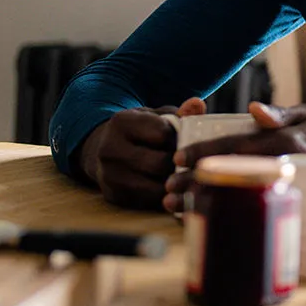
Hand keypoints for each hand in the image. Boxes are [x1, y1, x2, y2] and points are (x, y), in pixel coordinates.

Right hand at [80, 97, 205, 209]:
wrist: (107, 150)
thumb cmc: (142, 131)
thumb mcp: (158, 116)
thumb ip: (180, 113)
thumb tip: (198, 104)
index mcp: (121, 122)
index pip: (162, 133)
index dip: (179, 138)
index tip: (183, 139)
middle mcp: (109, 149)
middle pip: (160, 163)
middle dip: (180, 163)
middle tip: (192, 162)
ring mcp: (108, 175)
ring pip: (156, 186)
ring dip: (175, 183)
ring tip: (185, 175)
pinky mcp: (114, 196)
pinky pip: (149, 201)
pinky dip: (166, 196)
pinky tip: (174, 188)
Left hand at [163, 102, 305, 212]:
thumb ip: (281, 113)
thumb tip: (253, 109)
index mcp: (288, 140)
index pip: (240, 143)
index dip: (208, 149)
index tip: (180, 156)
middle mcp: (285, 166)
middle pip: (233, 172)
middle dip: (197, 179)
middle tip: (168, 186)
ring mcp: (285, 191)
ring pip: (237, 196)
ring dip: (203, 200)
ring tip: (174, 204)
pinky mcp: (284, 209)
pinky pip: (248, 212)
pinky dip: (220, 214)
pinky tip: (197, 216)